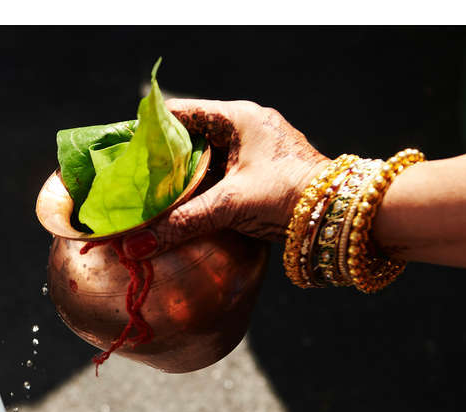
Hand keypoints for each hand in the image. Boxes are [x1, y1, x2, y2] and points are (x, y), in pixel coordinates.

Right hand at [122, 99, 329, 259]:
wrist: (340, 214)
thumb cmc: (289, 195)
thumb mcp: (229, 204)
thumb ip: (182, 222)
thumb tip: (136, 245)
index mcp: (238, 117)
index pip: (181, 113)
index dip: (151, 129)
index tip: (125, 147)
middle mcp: (248, 127)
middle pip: (192, 136)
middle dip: (164, 157)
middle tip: (134, 176)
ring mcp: (257, 149)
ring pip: (207, 157)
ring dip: (183, 175)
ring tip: (152, 193)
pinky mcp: (263, 172)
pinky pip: (222, 173)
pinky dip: (202, 186)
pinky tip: (184, 205)